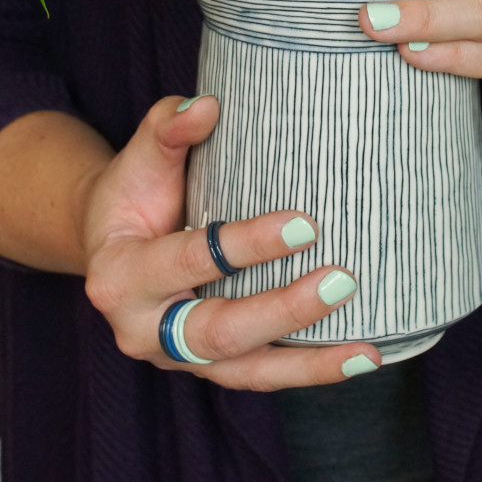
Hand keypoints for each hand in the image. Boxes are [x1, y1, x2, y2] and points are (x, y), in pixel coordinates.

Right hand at [83, 95, 379, 389]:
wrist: (115, 243)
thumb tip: (208, 105)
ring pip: (247, 372)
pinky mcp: (210, 367)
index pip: (190, 261)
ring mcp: (179, 357)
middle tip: (341, 280)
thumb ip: (169, 127)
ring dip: (308, 363)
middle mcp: (145, 330)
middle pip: (219, 331)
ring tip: (366, 351)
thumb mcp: (140, 157)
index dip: (247, 245)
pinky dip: (309, 370)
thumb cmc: (134, 193)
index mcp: (120, 277)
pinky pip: (261, 376)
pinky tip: (360, 357)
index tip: (305, 224)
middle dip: (284, 310)